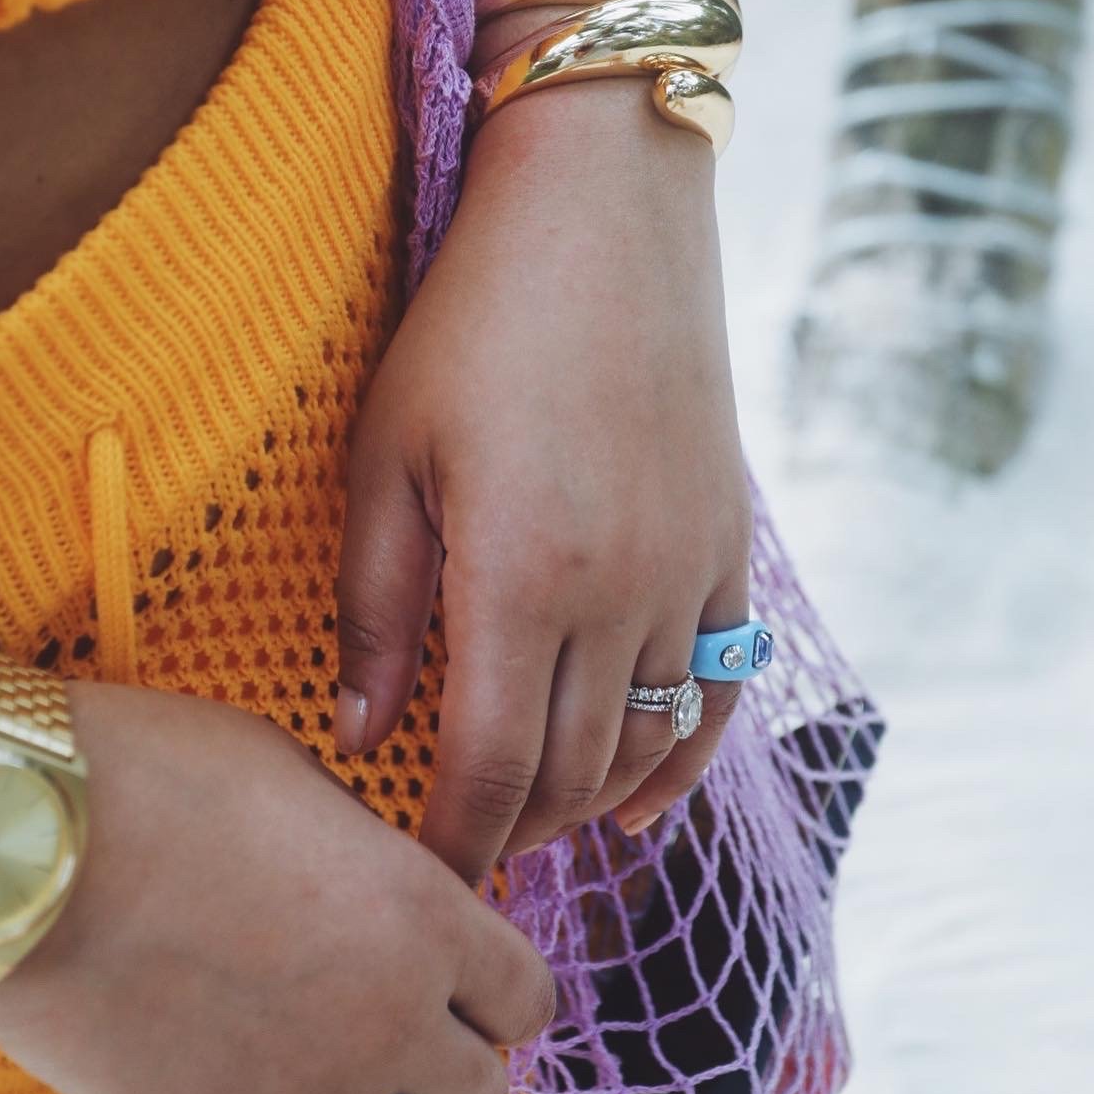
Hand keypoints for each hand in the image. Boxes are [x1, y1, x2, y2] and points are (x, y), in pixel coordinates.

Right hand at [0, 681, 554, 1093]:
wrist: (14, 838)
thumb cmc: (153, 773)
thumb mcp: (295, 772)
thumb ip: (364, 848)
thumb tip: (376, 884)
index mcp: (425, 912)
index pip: (525, 998)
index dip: (493, 989)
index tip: (457, 981)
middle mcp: (391, 1018)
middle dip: (441, 1059)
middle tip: (382, 1025)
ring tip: (300, 1060)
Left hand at [330, 70, 751, 882]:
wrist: (607, 213)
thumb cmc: (473, 322)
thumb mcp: (390, 454)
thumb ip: (377, 607)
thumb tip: (363, 733)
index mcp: (521, 577)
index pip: (490, 771)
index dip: (452, 842)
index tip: (417, 881)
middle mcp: (622, 595)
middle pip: (570, 775)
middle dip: (509, 833)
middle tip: (454, 854)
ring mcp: (690, 573)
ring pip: (646, 745)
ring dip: (583, 805)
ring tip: (527, 826)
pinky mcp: (730, 544)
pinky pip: (721, 688)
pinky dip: (682, 761)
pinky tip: (643, 804)